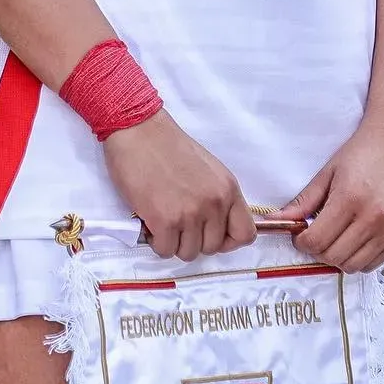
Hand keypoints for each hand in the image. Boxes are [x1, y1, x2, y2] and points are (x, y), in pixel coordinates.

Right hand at [103, 112, 255, 261]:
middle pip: (212, 247)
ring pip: (188, 253)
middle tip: (177, 223)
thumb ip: (217, 196)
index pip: (245, 234)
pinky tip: (150, 221)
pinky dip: (156, 241)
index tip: (209, 234)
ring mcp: (191, 213)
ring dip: (173, 241)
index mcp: (228, 189)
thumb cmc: (167, 146)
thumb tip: (213, 226)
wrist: (139, 130)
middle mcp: (214, 203)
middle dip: (193, 240)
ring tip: (162, 219)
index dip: (227, 241)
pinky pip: (165, 250)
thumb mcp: (208, 169)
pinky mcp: (166, 220)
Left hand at [275, 121, 383, 273]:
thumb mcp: (327, 173)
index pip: (317, 241)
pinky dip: (358, 259)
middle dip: (318, 250)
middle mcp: (373, 218)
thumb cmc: (362, 153)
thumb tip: (277, 220)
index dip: (302, 242)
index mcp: (350, 199)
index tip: (301, 234)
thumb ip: (303, 201)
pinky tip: (354, 240)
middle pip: (333, 257)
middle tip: (316, 235)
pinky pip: (373, 264)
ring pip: (353, 266)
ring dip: (338, 257)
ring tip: (336, 238)